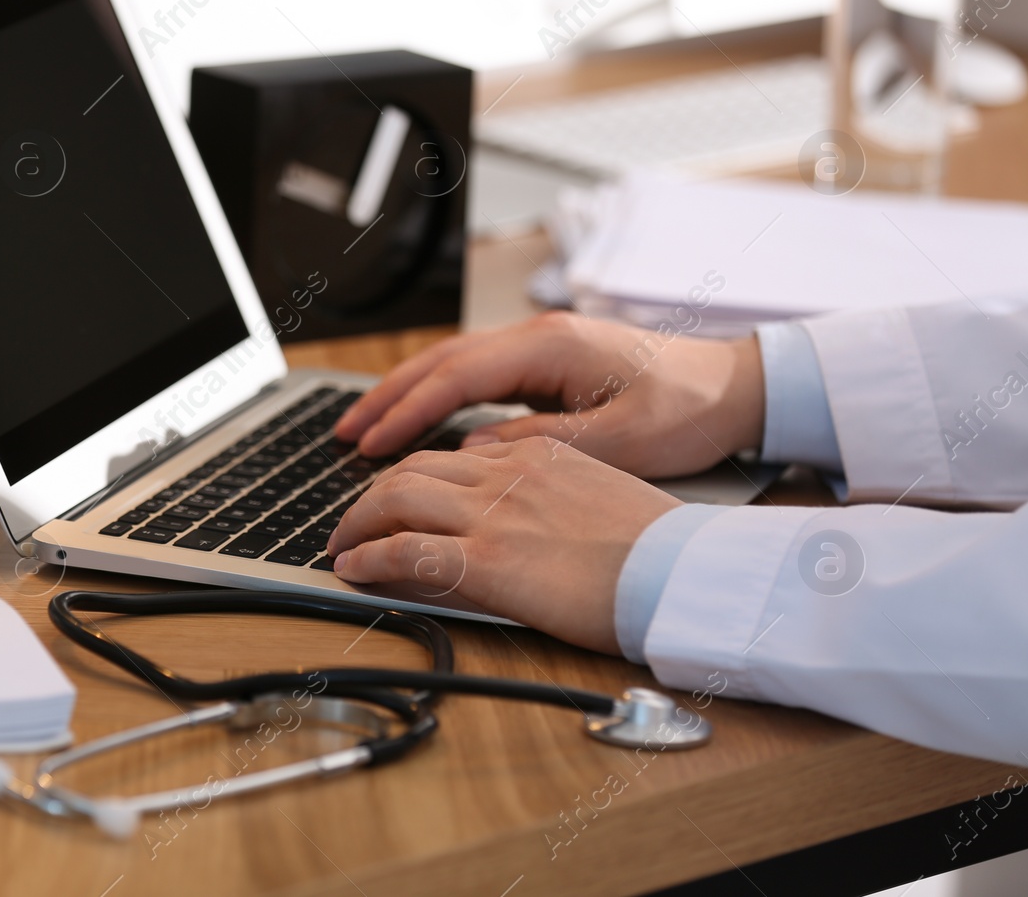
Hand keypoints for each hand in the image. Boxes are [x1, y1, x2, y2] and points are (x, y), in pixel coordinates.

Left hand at [327, 439, 680, 653]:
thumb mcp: (597, 495)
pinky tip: (353, 570)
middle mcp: (507, 474)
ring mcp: (494, 515)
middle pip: (411, 469)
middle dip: (371, 497)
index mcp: (536, 454)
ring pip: (396, 499)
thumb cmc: (659, 548)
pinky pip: (405, 552)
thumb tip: (512, 509)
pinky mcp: (488, 561)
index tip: (391, 498)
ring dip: (357, 523)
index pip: (450, 455)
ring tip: (341, 547)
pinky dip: (368, 558)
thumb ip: (547, 490)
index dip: (408, 477)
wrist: (686, 572)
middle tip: (352, 524)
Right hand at [333, 312, 764, 478]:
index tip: (371, 446)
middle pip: (443, 362)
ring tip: (364, 428)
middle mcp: (539, 336)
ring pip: (454, 366)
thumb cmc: (692, 408)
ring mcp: (542, 346)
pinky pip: (477, 376)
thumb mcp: (621, 439)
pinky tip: (420, 420)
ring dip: (408, 395)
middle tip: (343, 434)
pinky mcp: (550, 363)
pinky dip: (439, 397)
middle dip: (389, 398)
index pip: (458, 377)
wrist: (740, 386)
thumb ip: (543, 444)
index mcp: (551, 346)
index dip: (409, 412)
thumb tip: (475, 454)